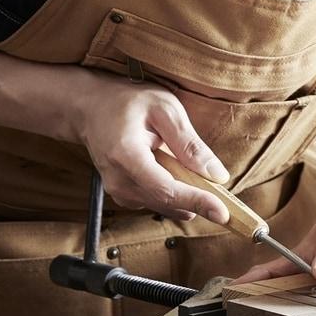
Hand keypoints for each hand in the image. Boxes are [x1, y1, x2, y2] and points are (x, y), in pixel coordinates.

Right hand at [70, 72, 230, 222]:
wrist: (90, 108)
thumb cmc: (126, 102)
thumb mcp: (165, 109)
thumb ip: (190, 144)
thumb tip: (217, 174)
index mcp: (126, 155)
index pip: (166, 189)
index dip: (196, 202)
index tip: (222, 213)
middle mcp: (117, 179)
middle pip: (166, 203)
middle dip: (197, 203)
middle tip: (225, 200)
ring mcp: (117, 190)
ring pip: (162, 206)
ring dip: (186, 199)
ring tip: (200, 181)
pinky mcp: (122, 194)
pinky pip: (155, 202)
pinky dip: (173, 196)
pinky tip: (180, 179)